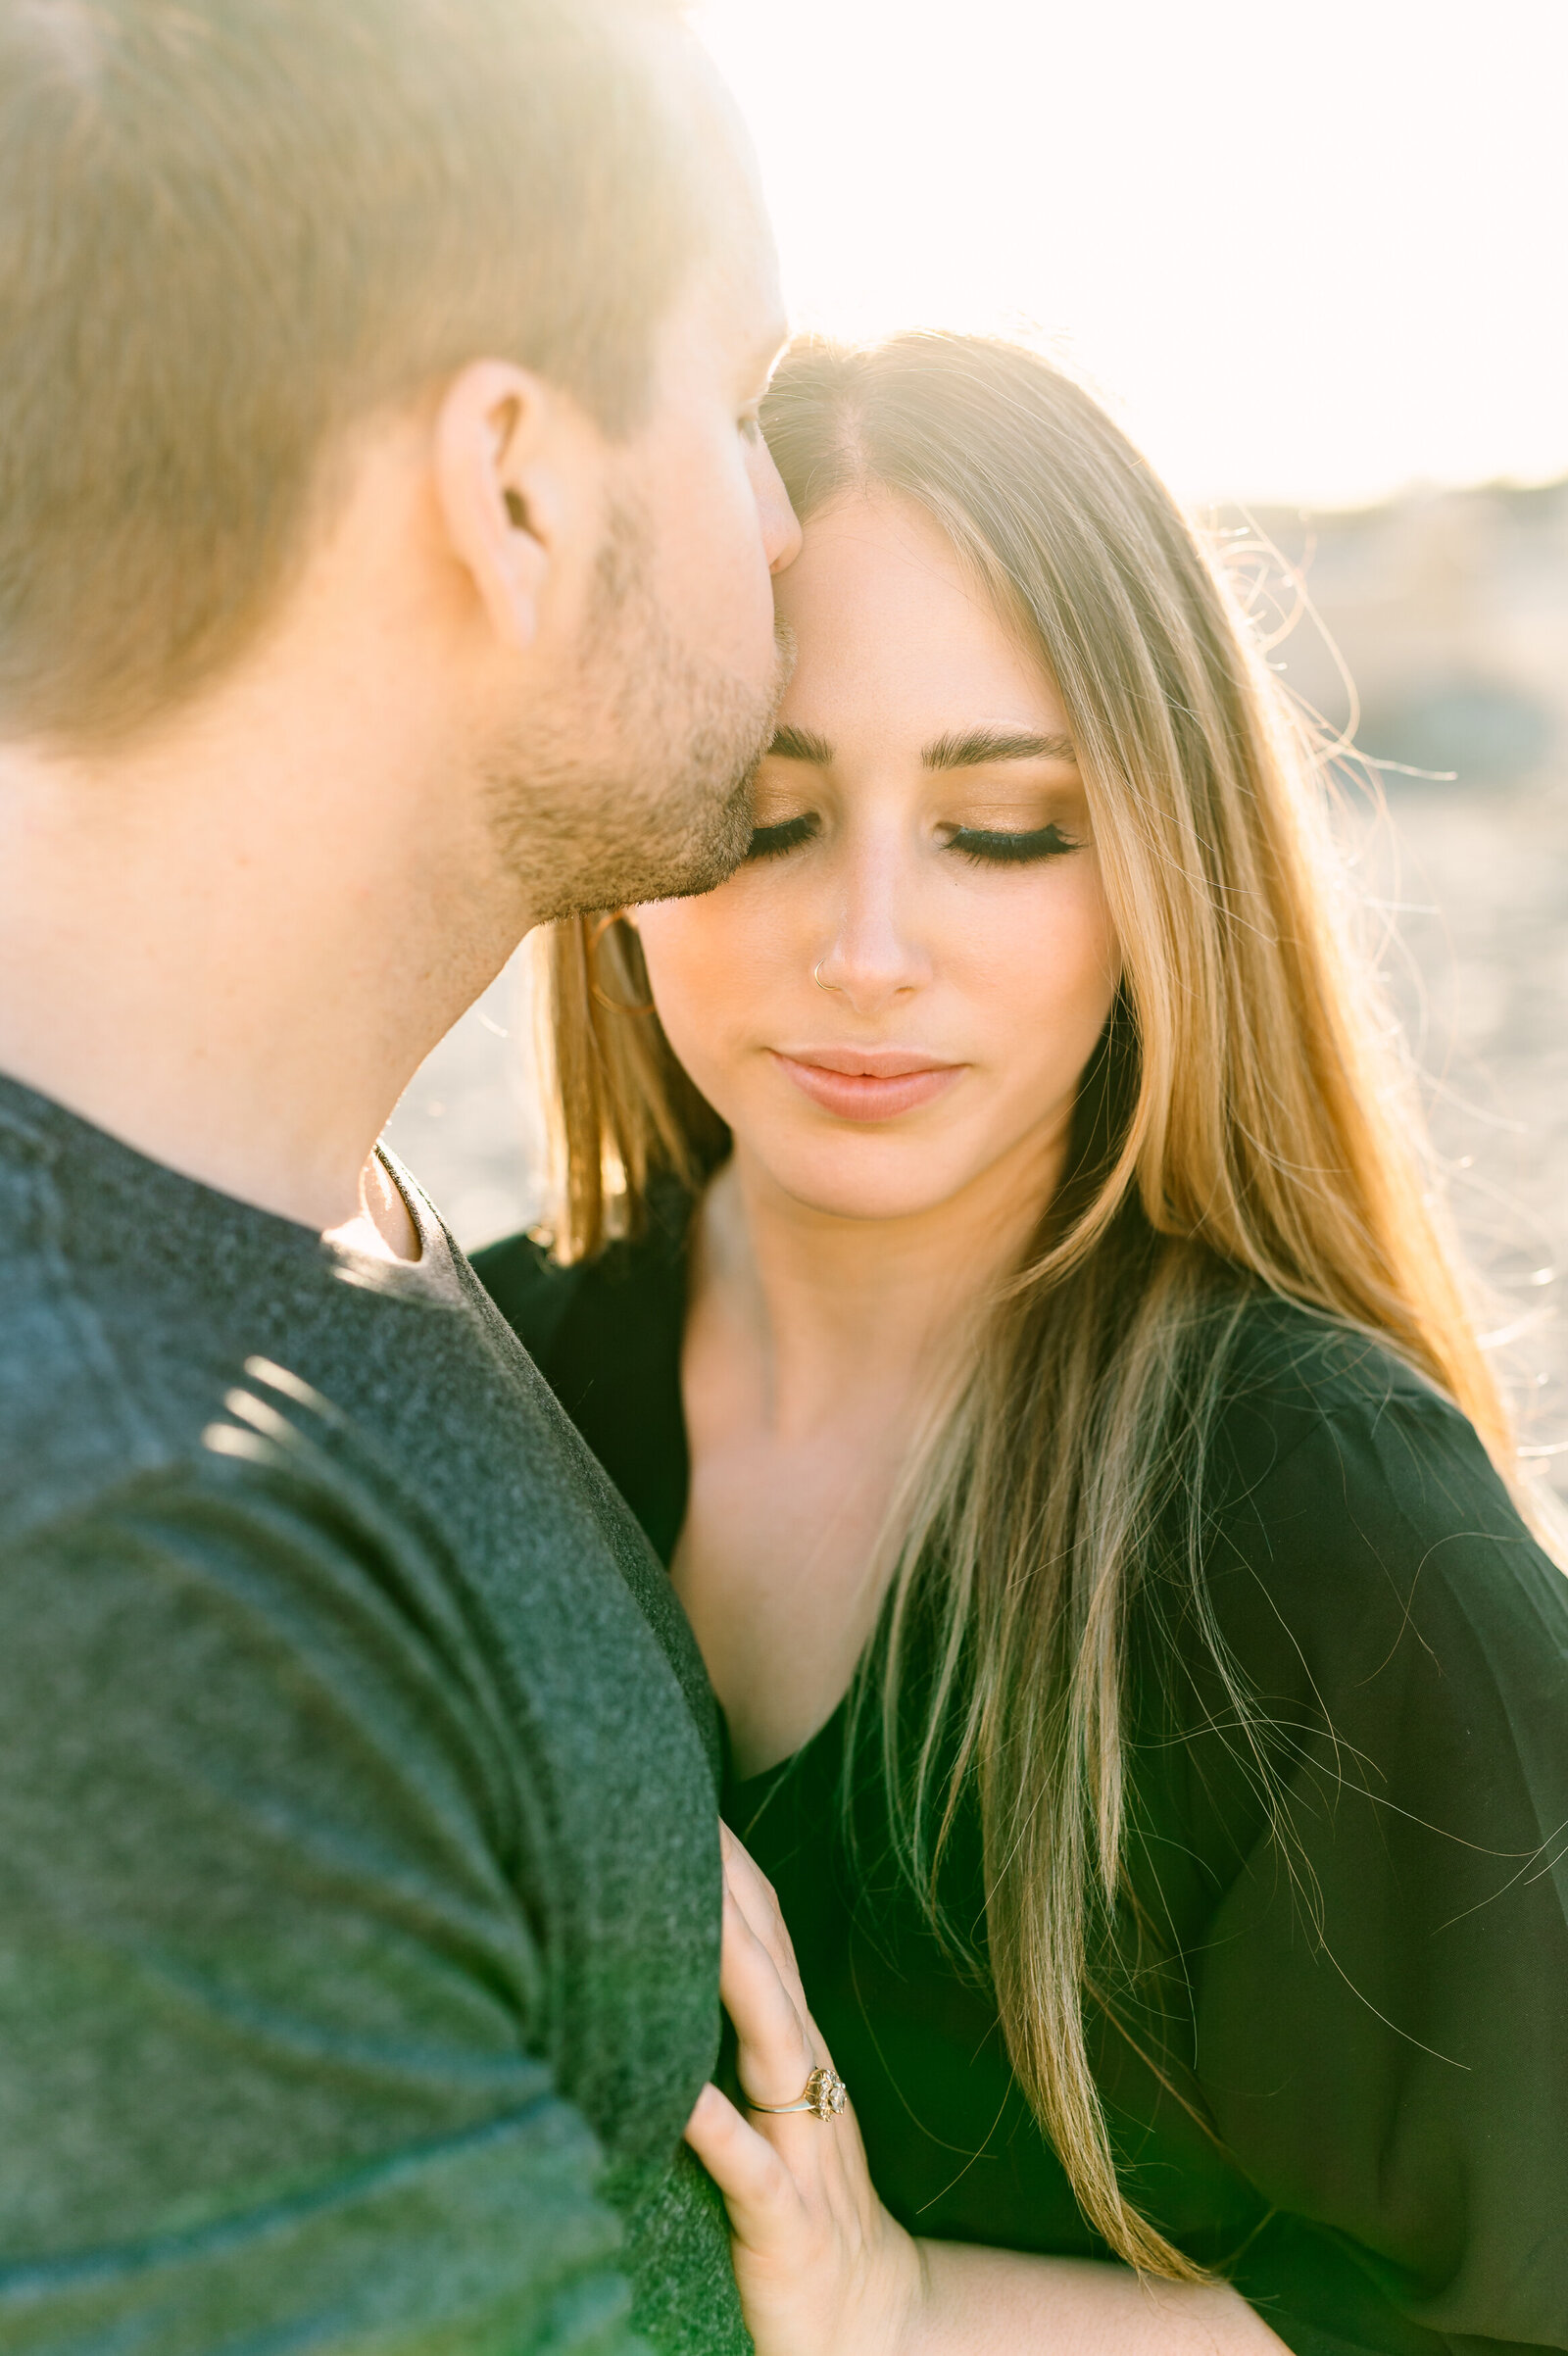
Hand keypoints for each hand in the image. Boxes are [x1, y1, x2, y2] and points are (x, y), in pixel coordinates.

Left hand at [684, 1824, 925, 2355]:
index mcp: (794, 2051)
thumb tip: (652, 1960)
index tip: (681, 1792)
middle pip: (768, 1964)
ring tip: (688, 1909)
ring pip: (772, 2045)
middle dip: (727, 1885)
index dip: (729, 1863)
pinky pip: (750, 2169)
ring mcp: (803, 2152)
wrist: (867, 2333)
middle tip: (679, 1807)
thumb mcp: (763, 2113)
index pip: (762, 1935)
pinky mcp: (785, 2227)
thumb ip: (727, 2041)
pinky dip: (717, 2125)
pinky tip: (678, 2091)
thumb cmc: (793, 2212)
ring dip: (734, 1974)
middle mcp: (805, 2083)